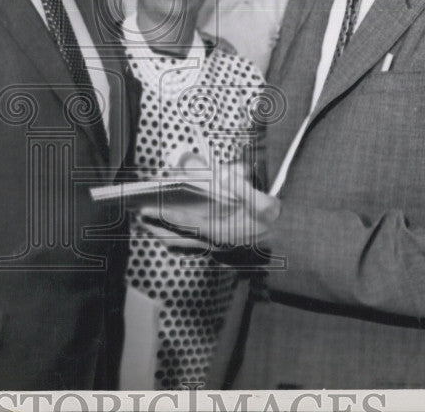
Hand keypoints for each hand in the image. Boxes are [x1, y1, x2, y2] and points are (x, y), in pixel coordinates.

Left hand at [139, 157, 280, 250]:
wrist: (286, 240)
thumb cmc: (272, 219)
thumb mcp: (263, 201)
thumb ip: (243, 188)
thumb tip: (224, 175)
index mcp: (222, 230)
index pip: (187, 224)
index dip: (166, 216)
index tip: (148, 209)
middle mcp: (214, 242)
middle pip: (177, 238)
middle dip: (155, 227)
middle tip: (138, 216)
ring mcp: (214, 248)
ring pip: (180, 245)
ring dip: (161, 234)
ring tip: (146, 223)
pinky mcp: (216, 248)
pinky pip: (189, 247)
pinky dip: (175, 240)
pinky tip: (168, 233)